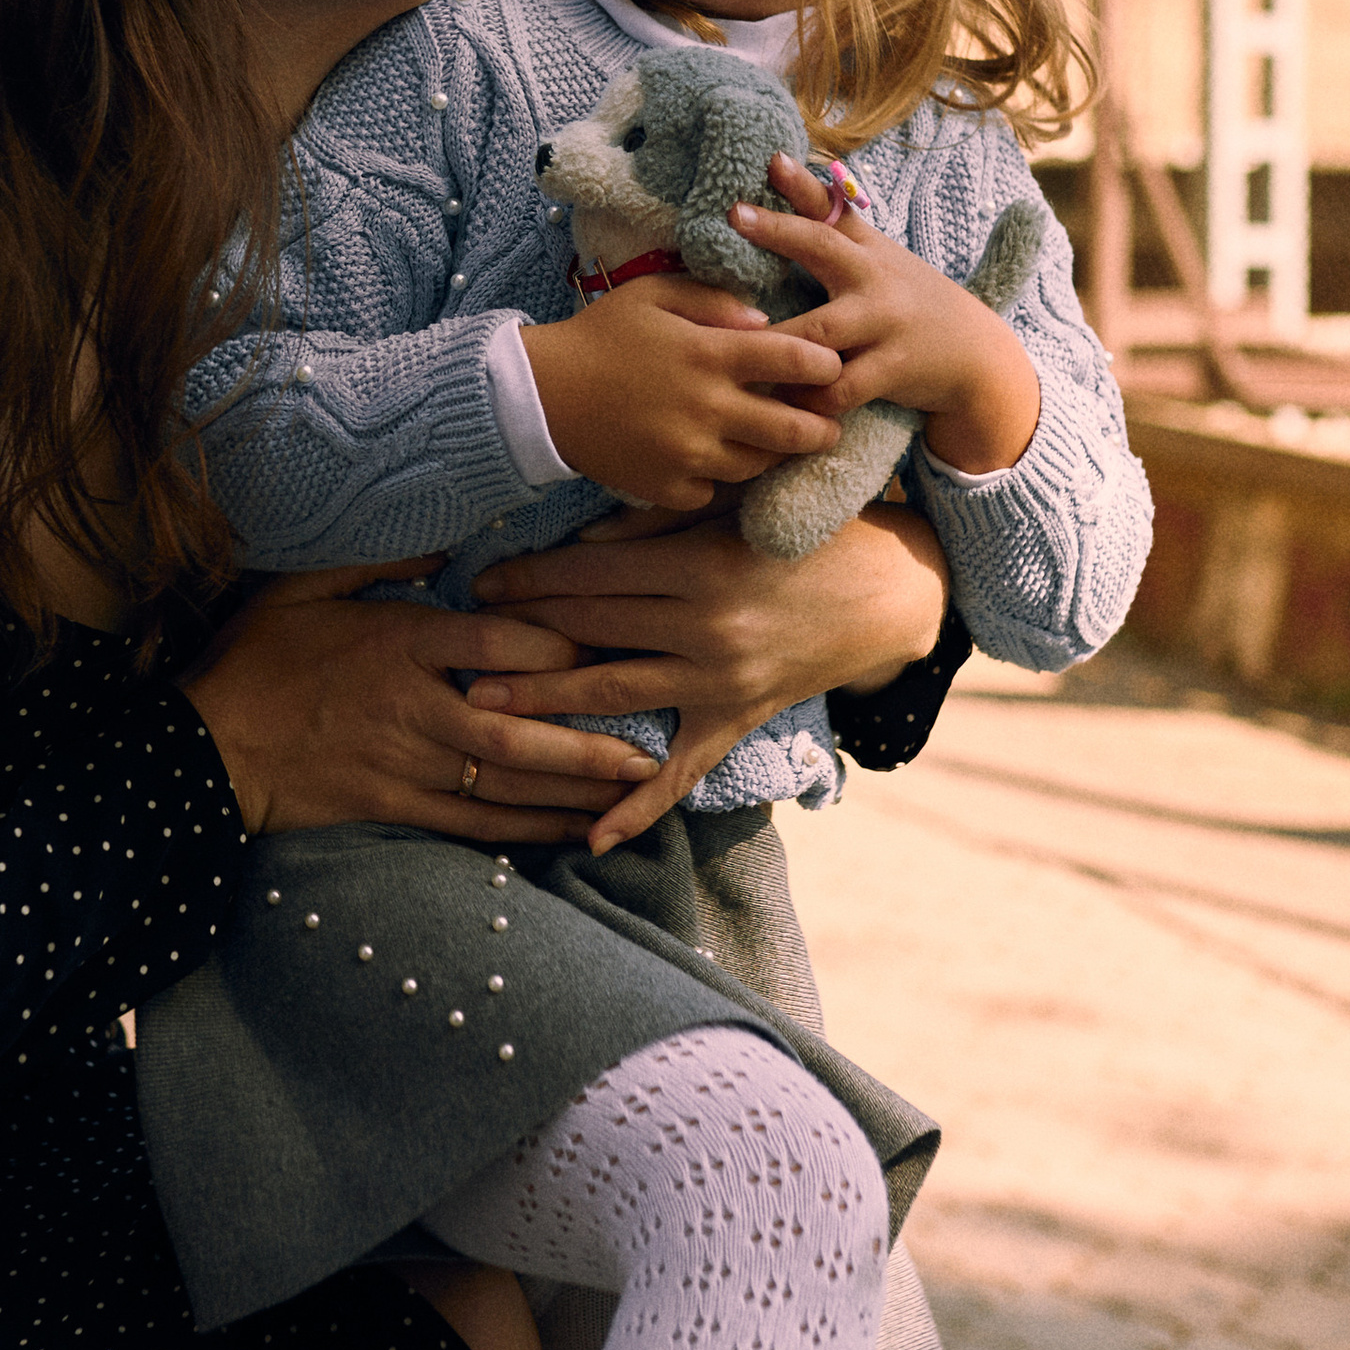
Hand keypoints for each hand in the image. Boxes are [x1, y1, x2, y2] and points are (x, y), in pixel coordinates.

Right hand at [180, 561, 661, 844]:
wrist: (201, 750)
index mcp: (398, 643)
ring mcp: (404, 765)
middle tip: (649, 747)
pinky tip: (570, 833)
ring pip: (504, 786)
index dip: (554, 650)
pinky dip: (524, 832)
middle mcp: (411, 708)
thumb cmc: (254, 659)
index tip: (601, 648)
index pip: (496, 646)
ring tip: (631, 794)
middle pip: (516, 731)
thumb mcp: (301, 586)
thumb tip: (445, 534)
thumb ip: (378, 558)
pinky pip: (472, 827)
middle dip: (586, 744)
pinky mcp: (392, 808)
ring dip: (571, 792)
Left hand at [464, 503, 951, 849]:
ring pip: (612, 695)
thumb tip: (582, 543)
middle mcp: (705, 628)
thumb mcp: (736, 513)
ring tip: (478, 706)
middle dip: (520, 632)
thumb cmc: (809, 535)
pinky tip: (590, 837)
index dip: (530, 577)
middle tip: (458, 637)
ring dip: (542, 703)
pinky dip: (636, 808)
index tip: (481, 579)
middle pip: (589, 630)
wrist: (891, 591)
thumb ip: (659, 526)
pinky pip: (680, 773)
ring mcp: (720, 681)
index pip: (590, 574)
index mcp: (699, 566)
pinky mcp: (737, 720)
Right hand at [519, 277, 841, 509]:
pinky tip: (712, 458)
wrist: (540, 394)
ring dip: (773, 454)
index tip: (829, 365)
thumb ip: (714, 299)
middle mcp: (706, 409)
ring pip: (758, 466)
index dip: (825, 363)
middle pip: (794, 430)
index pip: (796, 359)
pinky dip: (717, 477)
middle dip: (823, 427)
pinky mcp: (666, 488)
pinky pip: (713, 491)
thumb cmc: (601, 334)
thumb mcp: (654, 294)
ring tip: (775, 439)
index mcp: (708, 354)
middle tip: (829, 423)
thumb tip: (766, 320)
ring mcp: (687, 455)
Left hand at [730, 156, 1040, 474]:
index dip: (802, 181)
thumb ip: (836, 227)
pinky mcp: (892, 370)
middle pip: (821, 248)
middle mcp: (874, 277)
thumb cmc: (909, 303)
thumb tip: (782, 171)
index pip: (832, 206)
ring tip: (729, 347)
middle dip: (778, 230)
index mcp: (866, 249)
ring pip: (816, 333)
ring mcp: (884, 323)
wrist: (977, 358)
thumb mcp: (880, 260)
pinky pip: (837, 389)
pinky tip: (779, 404)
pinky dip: (805, 398)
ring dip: (774, 343)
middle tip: (736, 214)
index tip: (772, 158)